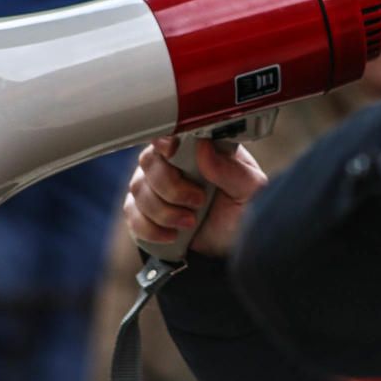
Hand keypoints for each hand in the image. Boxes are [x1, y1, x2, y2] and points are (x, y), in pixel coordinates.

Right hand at [124, 136, 267, 256]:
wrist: (233, 246)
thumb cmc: (243, 211)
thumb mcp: (249, 190)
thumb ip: (229, 169)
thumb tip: (203, 146)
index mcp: (198, 150)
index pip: (171, 135)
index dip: (167, 142)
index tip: (172, 152)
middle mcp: (172, 164)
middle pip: (149, 162)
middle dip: (170, 187)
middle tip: (198, 202)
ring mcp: (155, 187)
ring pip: (138, 189)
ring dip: (163, 211)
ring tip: (190, 223)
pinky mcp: (145, 212)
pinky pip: (132, 215)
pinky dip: (150, 228)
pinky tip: (172, 234)